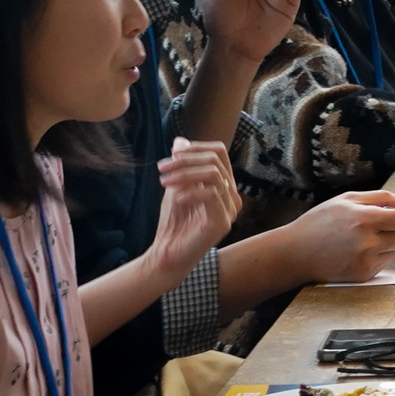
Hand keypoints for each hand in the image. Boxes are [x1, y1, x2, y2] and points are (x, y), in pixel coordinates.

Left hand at [145, 139, 241, 280]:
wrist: (167, 255)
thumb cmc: (173, 223)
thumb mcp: (175, 187)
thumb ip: (181, 166)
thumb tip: (180, 141)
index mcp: (225, 186)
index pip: (219, 153)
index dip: (196, 148)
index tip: (172, 155)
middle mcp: (232, 196)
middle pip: (215, 161)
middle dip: (185, 160)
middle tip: (161, 168)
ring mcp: (230, 210)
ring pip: (214, 174)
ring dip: (184, 174)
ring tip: (163, 182)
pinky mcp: (223, 222)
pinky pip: (212, 194)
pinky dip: (190, 191)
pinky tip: (175, 197)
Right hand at [279, 190, 394, 283]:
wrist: (295, 253)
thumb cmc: (318, 223)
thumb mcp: (347, 200)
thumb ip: (381, 197)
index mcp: (363, 219)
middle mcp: (367, 243)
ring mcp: (366, 261)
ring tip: (377, 232)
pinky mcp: (363, 275)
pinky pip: (386, 261)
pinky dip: (383, 252)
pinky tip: (367, 246)